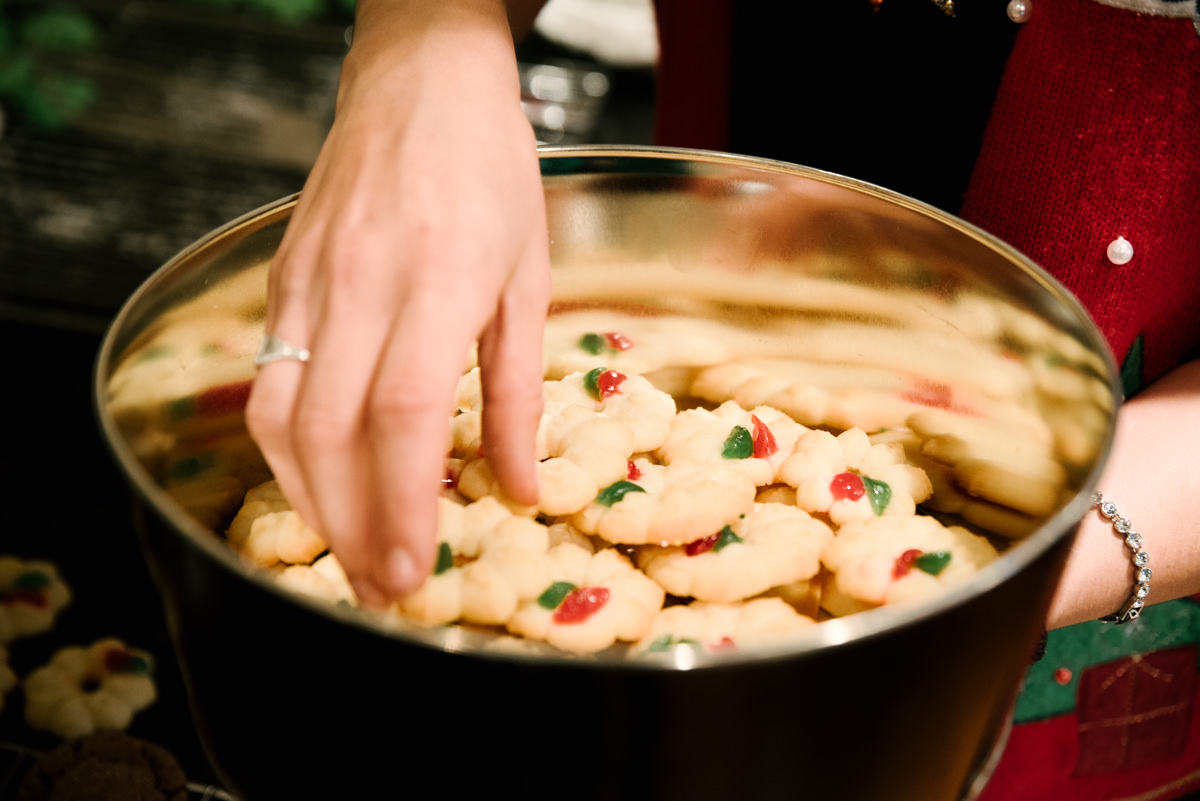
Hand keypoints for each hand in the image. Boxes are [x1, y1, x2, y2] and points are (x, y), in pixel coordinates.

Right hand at [245, 0, 550, 606]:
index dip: (403, 505)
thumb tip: (516, 487)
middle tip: (380, 588)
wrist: (420, 85)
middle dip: (351, 526)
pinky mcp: (283, 281)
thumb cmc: (491, 174)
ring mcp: (309, 282)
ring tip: (350, 549)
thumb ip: (517, 393)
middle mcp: (359, 284)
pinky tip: (323, 480)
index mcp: (436, 279)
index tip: (413, 571)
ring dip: (310, 498)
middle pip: (329, 432)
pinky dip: (291, 448)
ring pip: (281, 415)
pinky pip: (271, 381)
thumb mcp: (528, 280)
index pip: (403, 415)